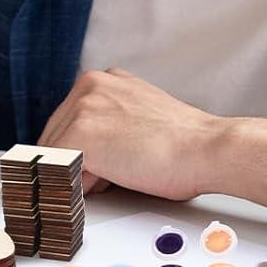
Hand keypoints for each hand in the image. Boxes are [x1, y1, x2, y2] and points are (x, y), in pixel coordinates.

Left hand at [38, 68, 226, 197]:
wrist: (209, 150)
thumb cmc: (186, 145)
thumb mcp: (140, 118)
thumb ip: (112, 123)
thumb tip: (93, 150)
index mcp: (105, 80)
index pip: (70, 119)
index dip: (82, 149)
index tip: (94, 165)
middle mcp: (90, 85)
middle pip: (59, 133)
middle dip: (77, 160)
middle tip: (106, 178)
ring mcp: (82, 106)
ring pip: (58, 150)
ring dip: (78, 171)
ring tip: (112, 179)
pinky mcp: (80, 133)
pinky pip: (59, 166)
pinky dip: (73, 182)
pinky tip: (100, 186)